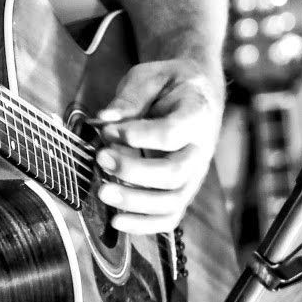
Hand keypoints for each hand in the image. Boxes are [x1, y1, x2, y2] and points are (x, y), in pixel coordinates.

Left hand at [94, 59, 224, 234]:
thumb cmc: (169, 84)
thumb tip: (105, 119)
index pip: (172, 133)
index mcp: (196, 114)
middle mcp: (201, 149)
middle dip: (133, 171)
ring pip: (172, 200)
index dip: (139, 135)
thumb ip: (130, 98)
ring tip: (103, 191)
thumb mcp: (149, 77)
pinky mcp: (184, 189)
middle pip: (174, 172)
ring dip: (135, 201)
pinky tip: (117, 220)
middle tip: (101, 158)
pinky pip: (170, 216)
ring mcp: (195, 174)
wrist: (197, 93)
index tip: (108, 130)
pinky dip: (145, 224)